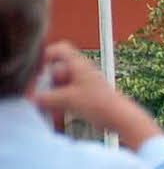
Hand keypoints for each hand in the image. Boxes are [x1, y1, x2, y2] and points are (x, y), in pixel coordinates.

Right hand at [29, 42, 161, 149]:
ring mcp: (87, 85)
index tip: (39, 72)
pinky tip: (59, 114)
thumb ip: (47, 98)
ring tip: (51, 107)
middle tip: (43, 95)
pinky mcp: (91, 98)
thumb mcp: (68, 100)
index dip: (46, 56)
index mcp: (79, 65)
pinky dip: (64, 102)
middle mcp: (83, 72)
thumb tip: (33, 100)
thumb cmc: (100, 105)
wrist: (124, 120)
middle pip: (58, 69)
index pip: (60, 49)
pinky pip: (71, 96)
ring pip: (64, 85)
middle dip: (49, 82)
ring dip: (55, 95)